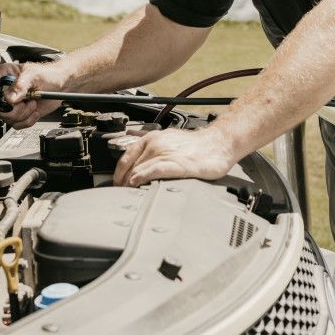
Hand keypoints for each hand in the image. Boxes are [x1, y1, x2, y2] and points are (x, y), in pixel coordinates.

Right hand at [0, 62, 64, 128]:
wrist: (62, 85)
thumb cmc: (49, 74)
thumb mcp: (34, 75)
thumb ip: (20, 86)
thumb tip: (9, 98)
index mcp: (4, 76)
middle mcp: (5, 90)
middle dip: (12, 110)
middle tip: (25, 102)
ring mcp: (12, 103)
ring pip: (7, 119)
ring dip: (23, 114)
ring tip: (33, 102)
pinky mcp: (20, 113)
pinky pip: (17, 124)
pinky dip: (28, 120)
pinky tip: (35, 110)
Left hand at [113, 127, 234, 186]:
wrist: (219, 143)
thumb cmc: (197, 147)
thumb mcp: (169, 144)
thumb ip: (154, 154)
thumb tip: (139, 170)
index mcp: (153, 138)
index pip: (126, 156)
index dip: (117, 173)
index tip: (116, 185)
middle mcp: (156, 143)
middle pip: (130, 165)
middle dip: (122, 182)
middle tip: (119, 195)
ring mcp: (166, 152)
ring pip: (138, 168)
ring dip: (129, 184)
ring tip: (125, 196)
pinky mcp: (177, 163)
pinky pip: (154, 170)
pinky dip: (142, 177)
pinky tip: (136, 184)